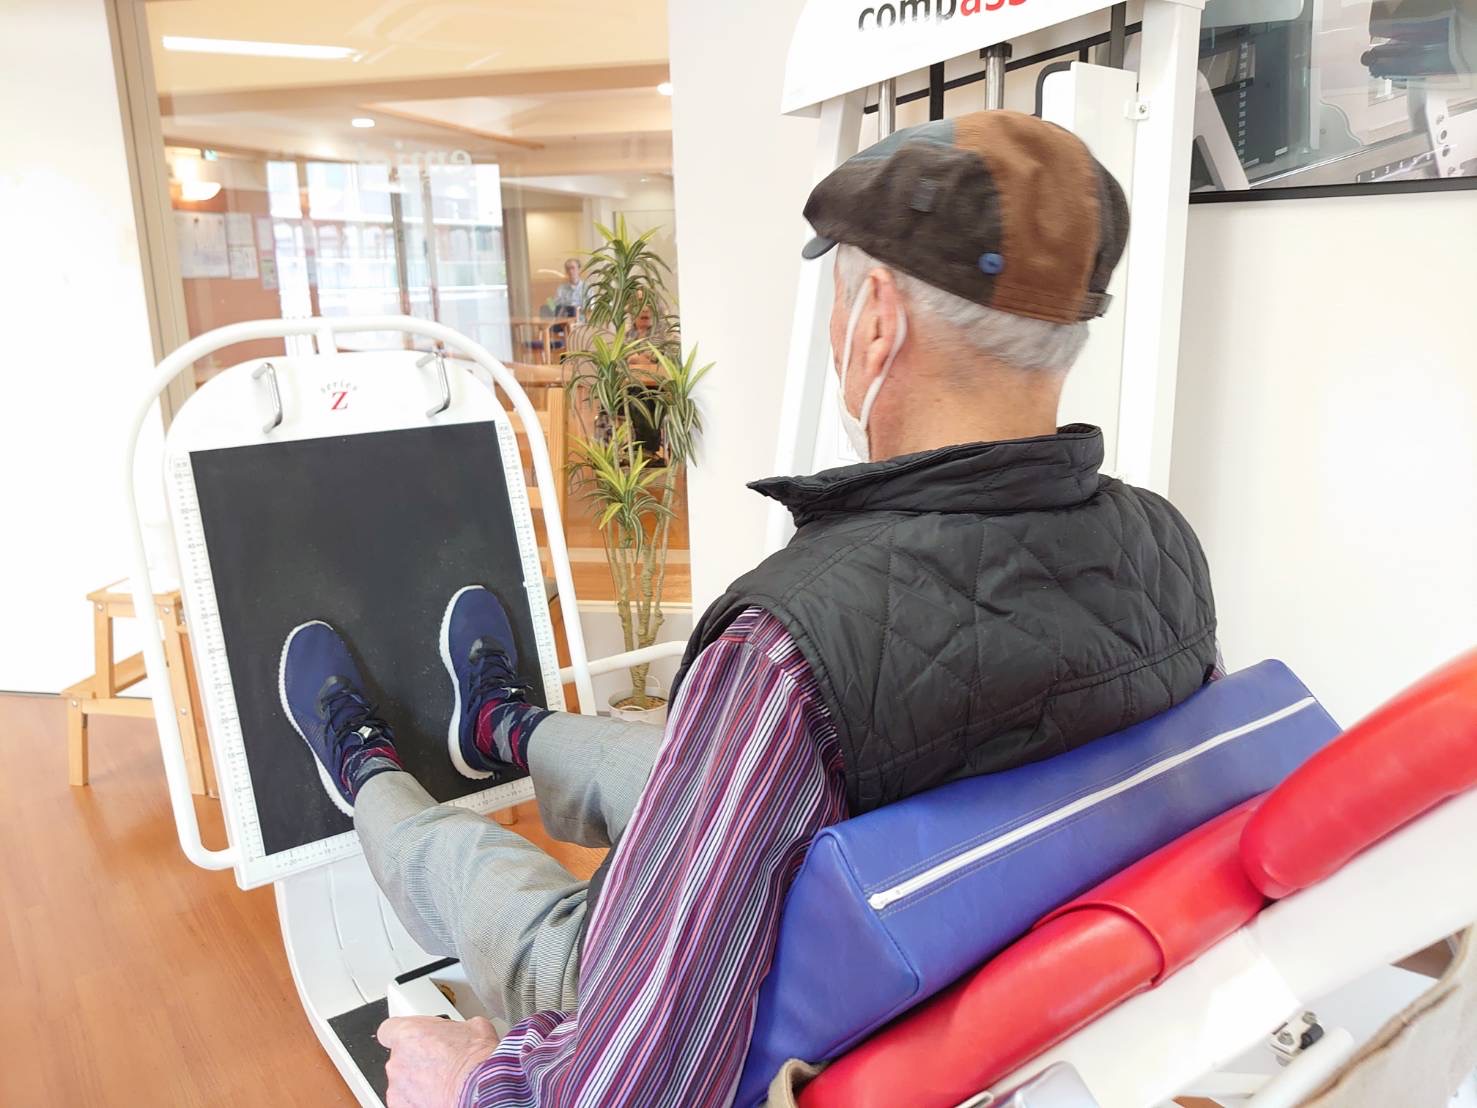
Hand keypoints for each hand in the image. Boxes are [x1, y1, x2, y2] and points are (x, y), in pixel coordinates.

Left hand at [377, 1016, 498, 1107]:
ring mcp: (397, 1088)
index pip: (388, 1030)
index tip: (413, 1039)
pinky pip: (406, 1102)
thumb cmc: (475, 1060)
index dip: (402, 1035)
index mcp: (407, 1034)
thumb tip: (464, 1032)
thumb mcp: (472, 1026)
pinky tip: (438, 1096)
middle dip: (416, 1060)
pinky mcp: (402, 1107)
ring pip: (403, 1082)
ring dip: (417, 1082)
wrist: (480, 1090)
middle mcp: (397, 1061)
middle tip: (439, 1062)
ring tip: (442, 1083)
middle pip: (399, 1058)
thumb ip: (455, 1028)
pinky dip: (418, 1100)